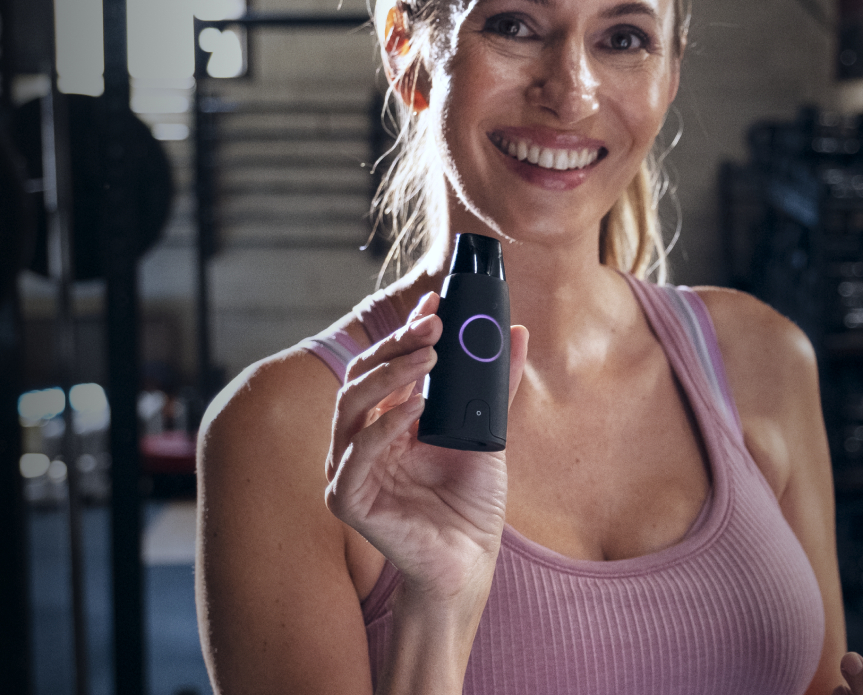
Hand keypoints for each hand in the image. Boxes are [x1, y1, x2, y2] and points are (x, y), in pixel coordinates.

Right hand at [324, 291, 529, 599]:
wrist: (470, 561)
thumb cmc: (470, 504)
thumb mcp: (486, 433)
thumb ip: (494, 387)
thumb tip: (514, 333)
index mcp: (386, 422)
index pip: (386, 365)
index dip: (405, 330)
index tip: (435, 301)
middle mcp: (362, 440)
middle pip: (362, 377)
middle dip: (397, 344)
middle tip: (434, 323)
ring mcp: (350, 468)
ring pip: (351, 405)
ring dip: (390, 374)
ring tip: (428, 355)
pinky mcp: (348, 499)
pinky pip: (356, 454)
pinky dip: (383, 425)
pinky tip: (412, 406)